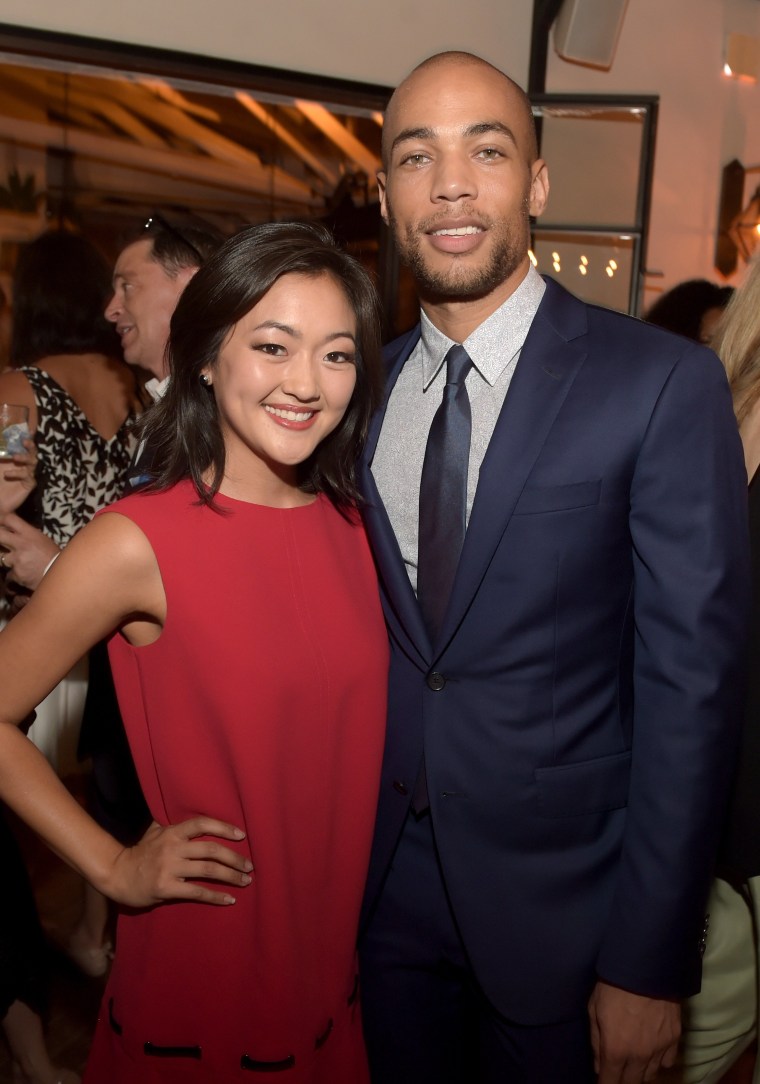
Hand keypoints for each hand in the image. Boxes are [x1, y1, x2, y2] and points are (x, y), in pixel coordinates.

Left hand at [0, 439, 36, 514]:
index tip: (28, 429)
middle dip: (30, 445)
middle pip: (31, 451)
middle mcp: (22, 464)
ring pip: (33, 462)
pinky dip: (18, 473)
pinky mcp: (29, 484)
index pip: (22, 444)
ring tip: (15, 457)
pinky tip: (7, 474)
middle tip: (24, 441)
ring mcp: (27, 474)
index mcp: (14, 457)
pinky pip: (28, 477)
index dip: (26, 436)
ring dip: (25, 457)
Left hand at [0, 514, 59, 590]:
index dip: (2, 520)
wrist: (62, 575)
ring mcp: (17, 559)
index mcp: (30, 533)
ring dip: (10, 561)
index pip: (10, 519)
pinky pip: (10, 573)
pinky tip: (26, 574)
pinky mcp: (16, 573)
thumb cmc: (54, 556)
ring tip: (23, 564)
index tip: (2, 524)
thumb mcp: (43, 540)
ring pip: (3, 558)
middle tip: (2, 542)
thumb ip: (28, 535)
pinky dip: (16, 575)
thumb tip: (15, 531)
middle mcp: (21, 544)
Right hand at [103, 817, 252, 907]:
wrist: (116, 875)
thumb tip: (188, 811)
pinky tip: (230, 899)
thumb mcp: (153, 832)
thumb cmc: (139, 853)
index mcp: (172, 832)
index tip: (242, 835)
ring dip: (231, 876)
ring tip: (245, 881)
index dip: (224, 827)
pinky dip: (216, 896)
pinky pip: (198, 892)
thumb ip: (172, 824)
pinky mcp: (167, 888)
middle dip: (235, 858)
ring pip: (209, 870)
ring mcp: (170, 868)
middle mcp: (173, 848)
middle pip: (212, 850)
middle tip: (250, 866)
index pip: (202, 824)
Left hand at [589, 980, 680, 1082]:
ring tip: (633, 1063)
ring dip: (639, 1073)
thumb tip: (598, 1066)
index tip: (602, 1081)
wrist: (644, 965)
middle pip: (632, 1083)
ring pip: (650, 1075)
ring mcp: (660, 1049)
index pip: (610, 1082)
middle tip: (616, 1072)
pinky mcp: (675, 1039)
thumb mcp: (594, 1010)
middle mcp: (639, 1056)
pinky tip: (651, 1053)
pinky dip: (658, 1062)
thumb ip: (596, 1041)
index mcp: (616, 1049)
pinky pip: (667, 1062)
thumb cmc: (612, 985)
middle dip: (622, 1081)